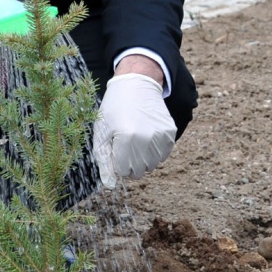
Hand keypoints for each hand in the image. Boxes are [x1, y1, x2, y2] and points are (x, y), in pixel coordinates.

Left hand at [92, 73, 176, 187]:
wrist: (136, 85)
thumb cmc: (113, 110)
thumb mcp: (102, 133)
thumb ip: (104, 162)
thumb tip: (111, 185)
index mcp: (126, 138)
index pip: (123, 171)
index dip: (117, 162)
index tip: (115, 147)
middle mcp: (146, 138)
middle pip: (139, 171)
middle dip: (130, 162)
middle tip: (125, 143)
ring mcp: (160, 135)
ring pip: (152, 165)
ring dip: (143, 157)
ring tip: (136, 138)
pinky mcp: (170, 132)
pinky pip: (163, 155)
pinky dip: (155, 150)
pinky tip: (147, 135)